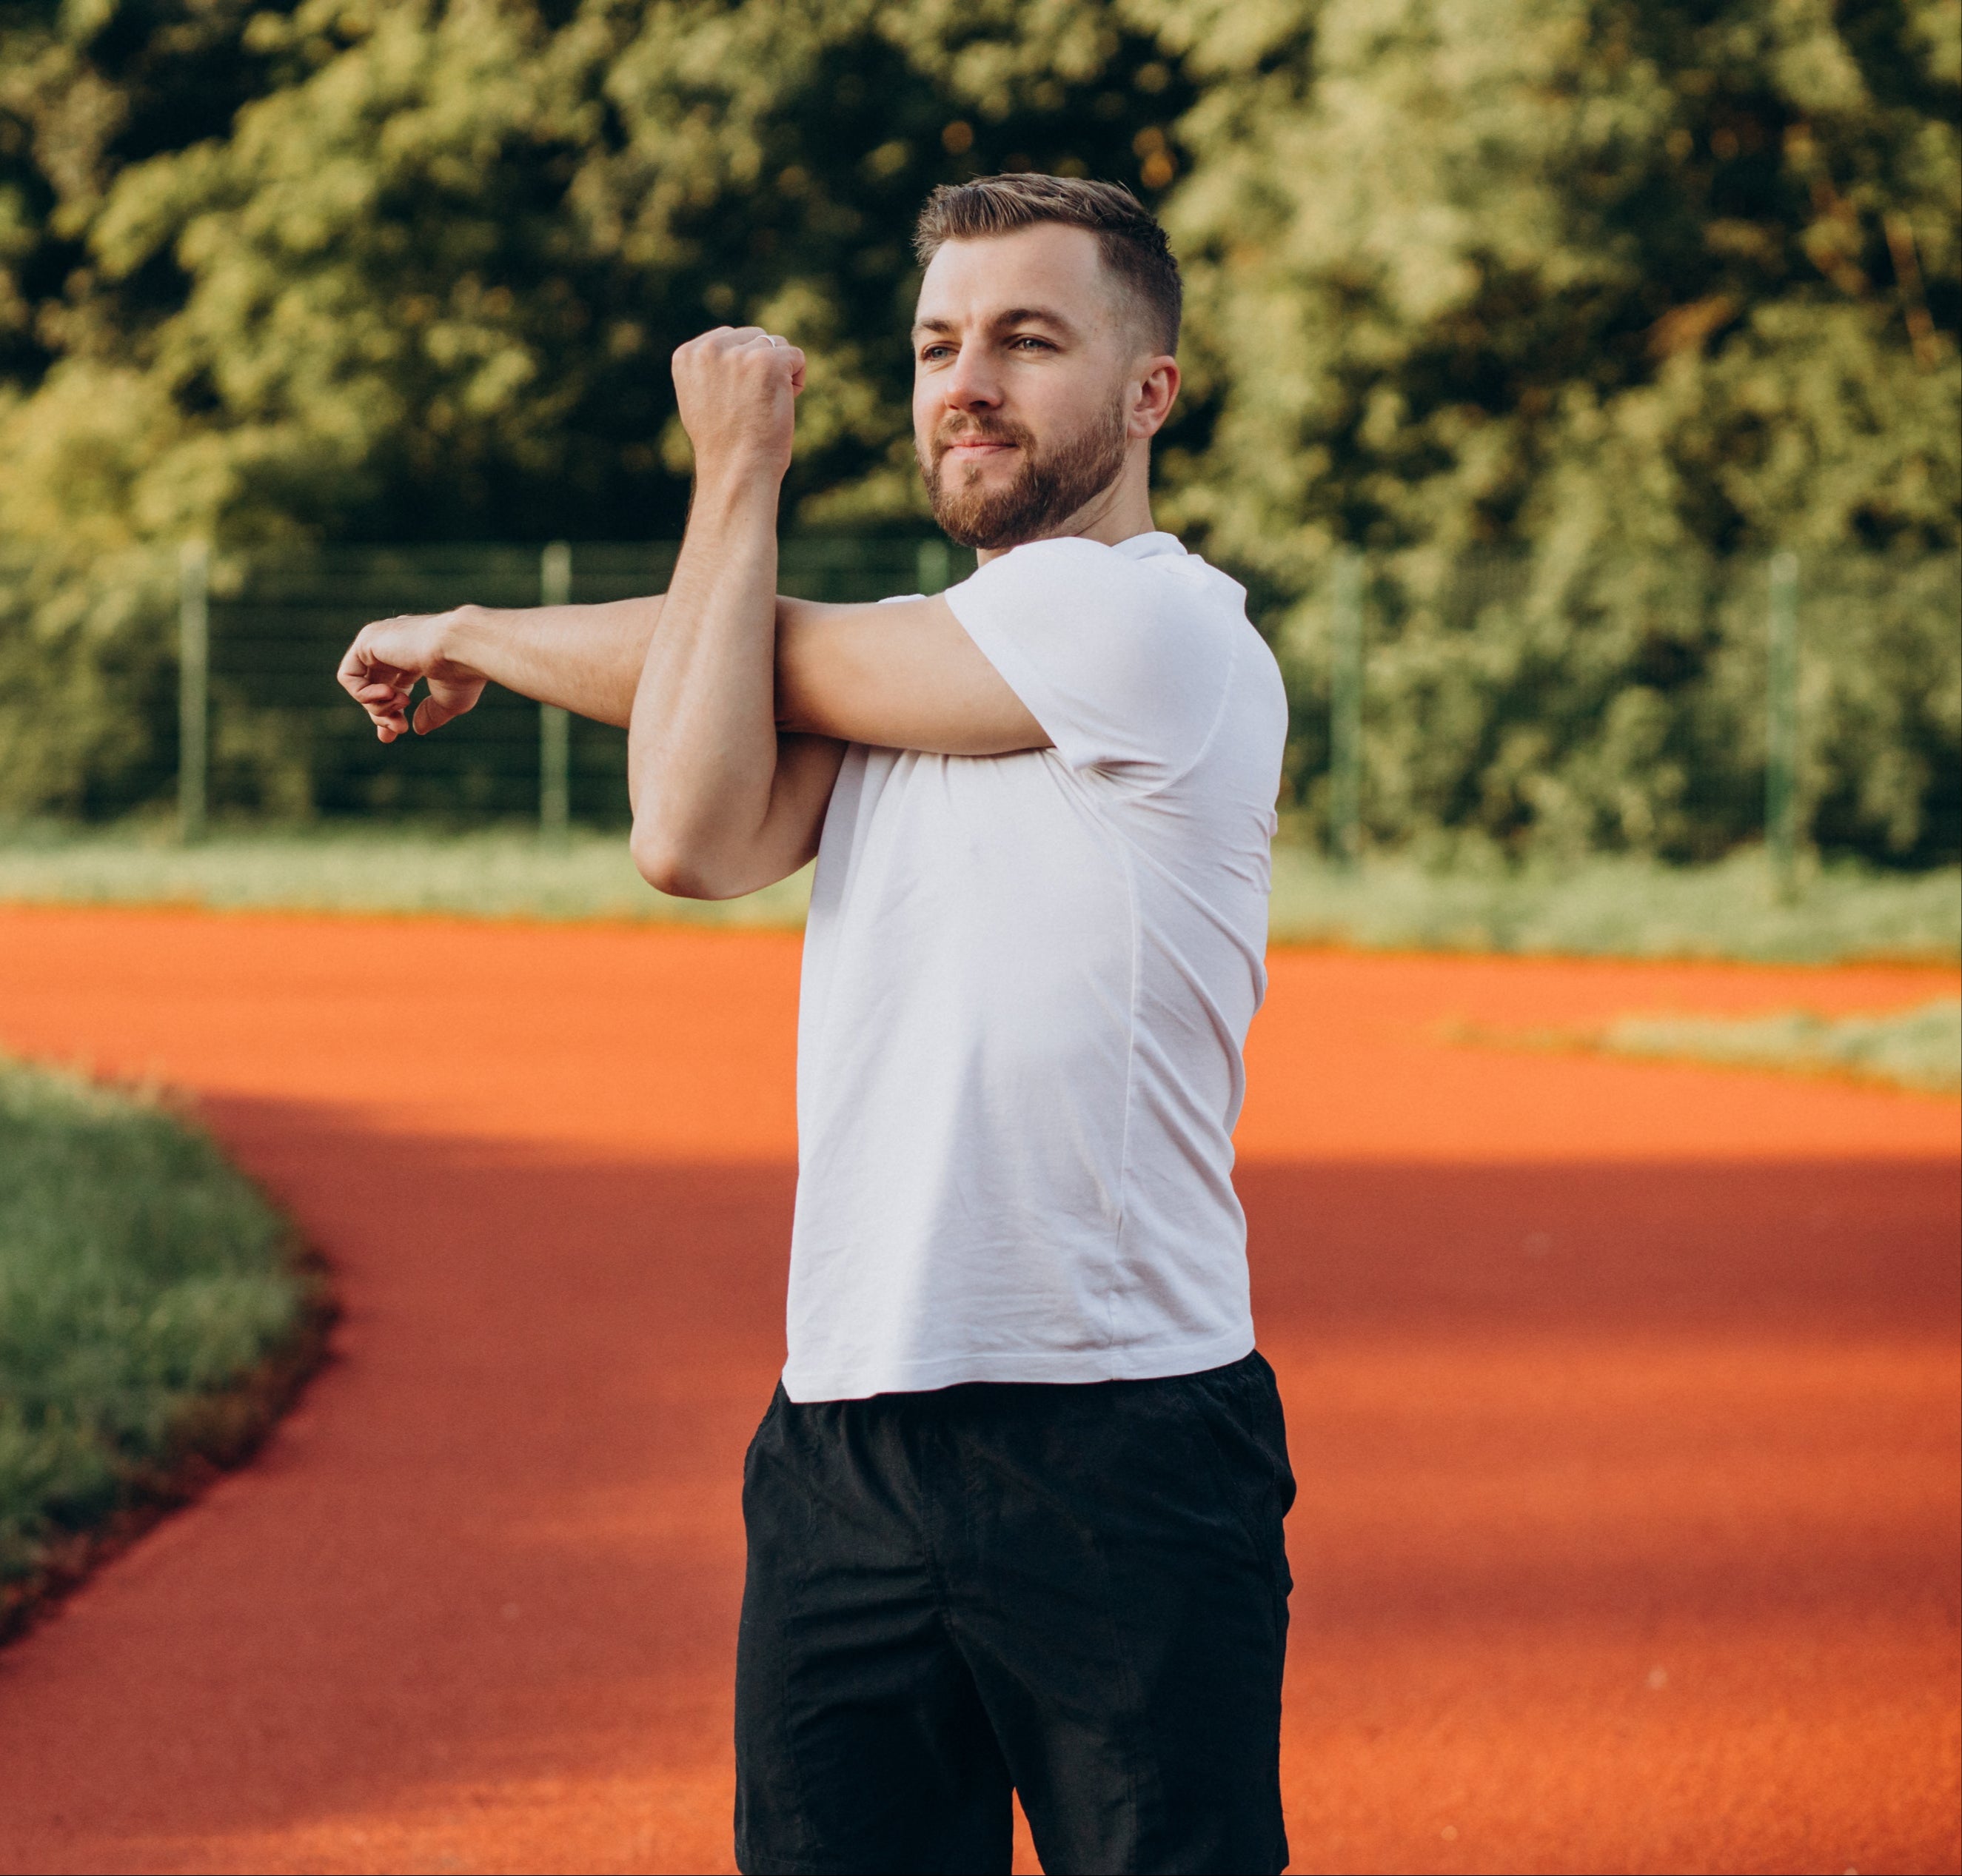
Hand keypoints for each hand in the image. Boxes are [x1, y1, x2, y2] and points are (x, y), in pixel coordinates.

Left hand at [337, 608, 487, 741]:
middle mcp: (396, 645)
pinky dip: (363, 694)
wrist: (462, 649)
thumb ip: (430, 713)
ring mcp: (380, 640)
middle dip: (382, 714)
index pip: (394, 683)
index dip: (391, 710)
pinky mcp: (366, 640)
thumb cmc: (462, 674)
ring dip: (378, 706)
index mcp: (417, 654)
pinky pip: (348, 676)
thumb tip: (417, 728)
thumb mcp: (449, 702)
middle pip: (375, 687)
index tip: (397, 732)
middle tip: (398, 729)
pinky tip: (387, 694)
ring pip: (361, 685)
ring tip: (400, 704)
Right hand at [671, 326, 805, 483]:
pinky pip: (796, 356)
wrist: (736, 470)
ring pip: (776, 345)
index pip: (729, 338)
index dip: (742, 369)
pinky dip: (797, 380)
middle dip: (761, 365)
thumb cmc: (723, 444)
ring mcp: (738, 354)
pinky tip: (782, 403)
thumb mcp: (700, 398)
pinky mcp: (767, 361)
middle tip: (752, 405)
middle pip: (753, 337)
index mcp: (687, 355)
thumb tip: (730, 348)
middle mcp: (709, 349)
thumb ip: (711, 367)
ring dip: (780, 374)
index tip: (734, 401)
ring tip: (764, 406)